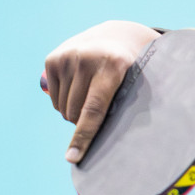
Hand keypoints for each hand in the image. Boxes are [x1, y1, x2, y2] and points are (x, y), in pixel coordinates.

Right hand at [42, 21, 159, 162]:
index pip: (94, 109)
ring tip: (93, 96)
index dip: (83, 136)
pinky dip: (65, 102)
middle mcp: (86, 58)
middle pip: (75, 114)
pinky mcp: (53, 59)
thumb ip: (136, 107)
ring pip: (62, 108)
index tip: (72, 158)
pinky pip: (54, 98)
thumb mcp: (141, 82)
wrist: (116, 36)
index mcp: (114, 65)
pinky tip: (81, 88)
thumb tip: (136, 146)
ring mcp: (67, 57)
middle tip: (102, 113)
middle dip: (84, 124)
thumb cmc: (134, 70)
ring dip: (74, 113)